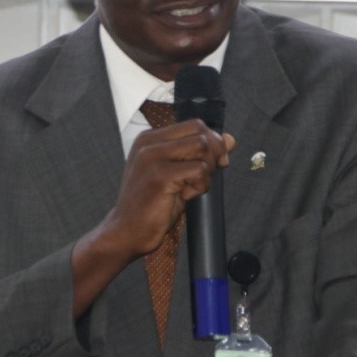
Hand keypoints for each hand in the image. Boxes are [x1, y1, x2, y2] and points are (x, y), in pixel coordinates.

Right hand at [70, 120, 234, 315]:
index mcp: (149, 139)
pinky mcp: (160, 176)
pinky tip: (186, 196)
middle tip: (205, 177)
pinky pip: (198, 170)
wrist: (126, 231)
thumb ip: (199, 155)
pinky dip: (201, 185)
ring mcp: (152, 158)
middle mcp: (148, 144)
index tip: (216, 162)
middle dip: (213, 154)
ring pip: (202, 147)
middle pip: (200, 132)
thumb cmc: (151, 204)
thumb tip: (229, 140)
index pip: (194, 124)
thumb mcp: (177, 173)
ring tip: (191, 187)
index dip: (213, 141)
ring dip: (206, 170)